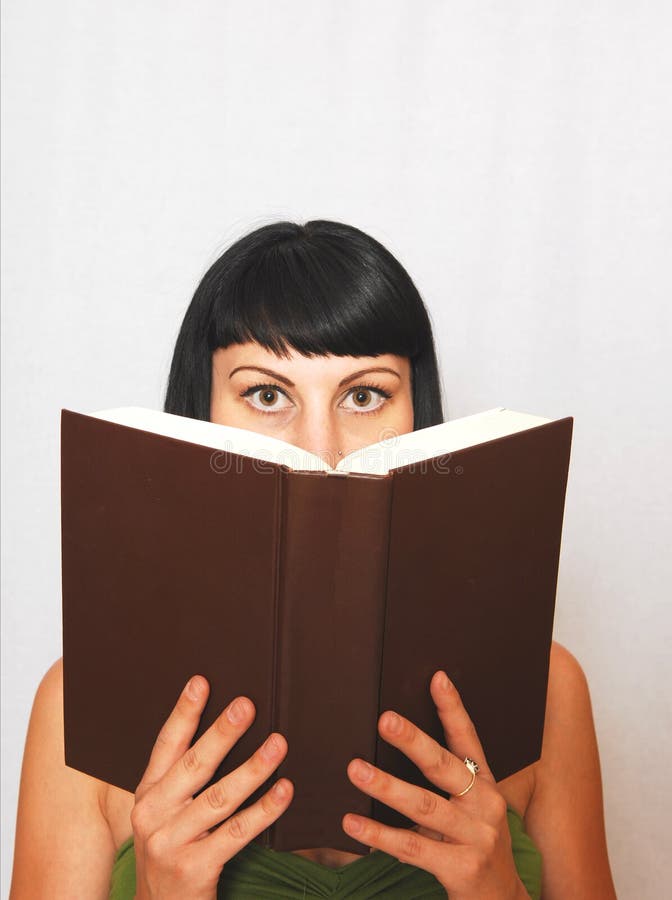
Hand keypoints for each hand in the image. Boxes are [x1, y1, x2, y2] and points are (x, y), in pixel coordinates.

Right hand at [131, 675, 292, 899]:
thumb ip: (183, 778)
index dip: (184, 712)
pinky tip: (284, 791)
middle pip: (194, 765)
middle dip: (222, 733)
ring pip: (220, 797)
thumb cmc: (172, 850)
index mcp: (148, 793)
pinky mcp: (195, 869)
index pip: (166, 745)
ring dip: (253, 768)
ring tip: (278, 744)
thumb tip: (225, 728)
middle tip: (247, 705)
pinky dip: (264, 810)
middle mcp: (154, 815)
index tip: (202, 681)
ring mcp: (172, 843)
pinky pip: (237, 833)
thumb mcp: (166, 813)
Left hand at [343, 671, 526, 899]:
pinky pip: (413, 847)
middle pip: (444, 766)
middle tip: (384, 720)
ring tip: (355, 769)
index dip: (452, 708)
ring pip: (424, 805)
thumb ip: (444, 782)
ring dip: (386, 786)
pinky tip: (353, 822)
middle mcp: (485, 806)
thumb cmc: (476, 846)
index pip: (468, 739)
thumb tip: (395, 743)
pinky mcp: (461, 868)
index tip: (436, 677)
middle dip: (413, 741)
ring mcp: (476, 838)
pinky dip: (379, 835)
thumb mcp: (470, 809)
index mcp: (486, 785)